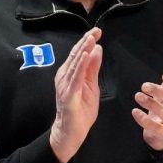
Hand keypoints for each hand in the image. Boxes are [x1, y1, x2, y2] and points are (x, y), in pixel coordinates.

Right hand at [49, 28, 102, 162]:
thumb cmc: (81, 110)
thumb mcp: (91, 85)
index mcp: (70, 73)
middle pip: (76, 55)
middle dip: (86, 42)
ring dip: (83, 50)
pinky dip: (80, 66)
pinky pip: (75, 78)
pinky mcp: (68, 95)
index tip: (97, 31)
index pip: (79, 53)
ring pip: (75, 64)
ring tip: (91, 39)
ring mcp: (65, 85)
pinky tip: (85, 56)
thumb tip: (97, 49)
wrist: (71, 132)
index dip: (87, 41)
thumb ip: (93, 68)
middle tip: (95, 30)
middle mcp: (65, 76)